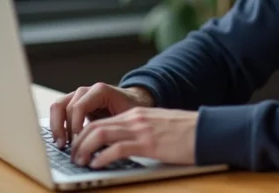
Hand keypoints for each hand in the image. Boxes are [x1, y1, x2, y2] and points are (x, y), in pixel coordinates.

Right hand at [49, 83, 154, 147]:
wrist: (133, 100)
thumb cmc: (131, 108)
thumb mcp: (126, 118)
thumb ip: (112, 127)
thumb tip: (98, 144)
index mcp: (100, 91)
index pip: (79, 106)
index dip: (75, 124)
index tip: (77, 140)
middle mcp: (86, 91)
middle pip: (64, 105)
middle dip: (62, 127)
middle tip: (65, 145)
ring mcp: (78, 96)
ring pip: (58, 106)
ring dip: (56, 126)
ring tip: (61, 144)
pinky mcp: (74, 104)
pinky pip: (59, 111)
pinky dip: (57, 125)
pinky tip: (63, 140)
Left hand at [70, 107, 197, 168]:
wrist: (206, 130)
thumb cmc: (185, 133)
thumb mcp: (157, 128)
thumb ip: (139, 133)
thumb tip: (120, 147)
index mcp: (135, 115)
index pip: (100, 121)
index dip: (83, 134)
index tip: (77, 148)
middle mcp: (134, 119)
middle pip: (95, 126)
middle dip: (79, 142)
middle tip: (73, 157)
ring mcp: (140, 130)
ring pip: (100, 134)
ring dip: (85, 149)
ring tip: (79, 161)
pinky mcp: (148, 143)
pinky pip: (117, 148)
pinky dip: (102, 156)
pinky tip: (96, 164)